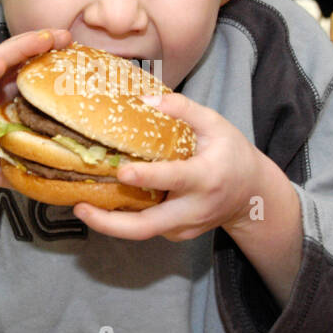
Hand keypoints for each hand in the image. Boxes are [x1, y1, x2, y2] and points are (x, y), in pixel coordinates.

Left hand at [72, 91, 259, 241]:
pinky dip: (125, 220)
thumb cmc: (232, 155)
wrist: (252, 196)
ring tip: (82, 207)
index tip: (122, 172)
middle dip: (111, 224)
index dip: (148, 177)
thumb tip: (146, 99)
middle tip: (80, 208)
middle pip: (148, 226)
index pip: (174, 179)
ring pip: (143, 232)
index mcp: (206, 177)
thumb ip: (184, 109)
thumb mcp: (216, 124)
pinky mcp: (178, 234)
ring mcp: (185, 226)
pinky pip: (148, 228)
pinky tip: (105, 206)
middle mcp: (194, 208)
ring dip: (110, 224)